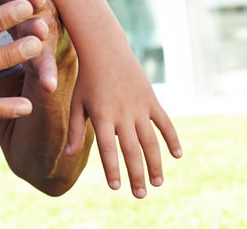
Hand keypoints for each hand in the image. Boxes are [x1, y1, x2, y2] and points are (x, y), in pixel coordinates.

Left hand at [0, 0, 59, 91]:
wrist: (41, 34)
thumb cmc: (8, 4)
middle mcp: (34, 5)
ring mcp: (43, 31)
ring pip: (42, 31)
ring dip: (41, 31)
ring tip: (40, 31)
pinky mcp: (45, 56)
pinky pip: (45, 66)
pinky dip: (47, 74)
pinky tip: (48, 85)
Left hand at [68, 49, 181, 197]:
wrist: (105, 50)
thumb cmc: (87, 80)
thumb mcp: (77, 103)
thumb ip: (75, 129)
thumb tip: (69, 155)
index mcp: (101, 116)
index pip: (108, 149)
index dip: (112, 169)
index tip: (116, 187)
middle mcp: (122, 113)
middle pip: (132, 150)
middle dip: (137, 174)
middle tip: (140, 195)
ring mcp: (139, 107)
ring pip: (151, 141)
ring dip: (156, 164)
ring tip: (157, 183)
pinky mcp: (152, 100)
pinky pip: (165, 123)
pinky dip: (172, 139)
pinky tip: (177, 155)